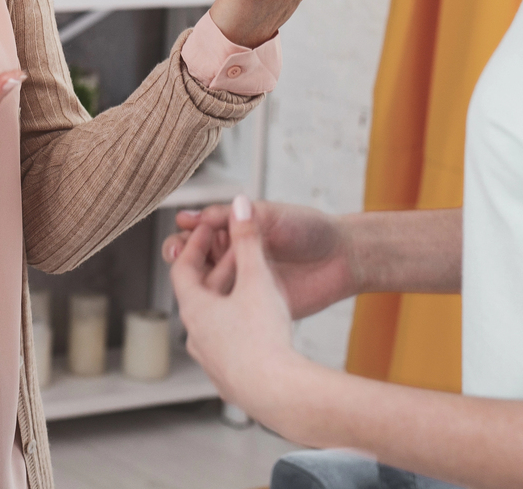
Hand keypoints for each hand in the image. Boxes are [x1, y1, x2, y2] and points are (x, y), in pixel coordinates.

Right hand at [162, 199, 354, 318]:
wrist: (343, 259)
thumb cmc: (309, 229)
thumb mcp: (269, 215)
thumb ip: (233, 218)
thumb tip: (192, 215)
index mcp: (233, 230)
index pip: (198, 231)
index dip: (187, 232)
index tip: (184, 231)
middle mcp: (233, 256)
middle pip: (194, 258)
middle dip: (182, 255)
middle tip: (179, 254)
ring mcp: (242, 283)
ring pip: (207, 285)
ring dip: (197, 282)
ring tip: (196, 278)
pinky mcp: (254, 306)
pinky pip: (229, 308)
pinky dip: (217, 307)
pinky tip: (214, 305)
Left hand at [170, 195, 307, 416]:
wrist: (279, 394)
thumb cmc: (264, 335)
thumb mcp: (257, 278)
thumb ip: (248, 238)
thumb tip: (239, 202)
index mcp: (194, 308)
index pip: (183, 267)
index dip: (197, 243)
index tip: (213, 228)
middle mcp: (195, 335)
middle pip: (199, 293)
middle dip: (219, 268)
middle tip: (239, 251)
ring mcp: (210, 359)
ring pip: (214, 319)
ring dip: (230, 297)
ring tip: (253, 285)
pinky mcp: (229, 378)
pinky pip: (228, 343)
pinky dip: (239, 324)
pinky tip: (260, 324)